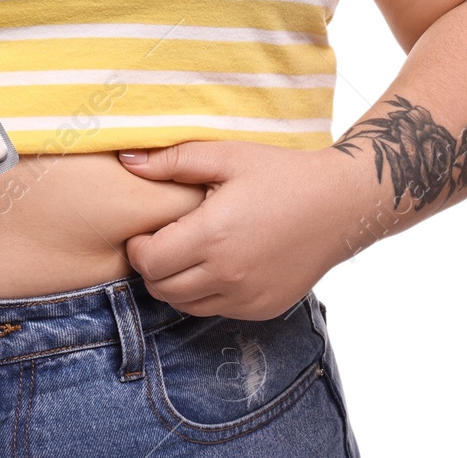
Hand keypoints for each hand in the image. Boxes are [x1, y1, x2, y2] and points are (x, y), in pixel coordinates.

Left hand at [116, 142, 360, 318]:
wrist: (339, 205)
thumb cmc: (282, 174)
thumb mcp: (228, 156)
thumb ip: (174, 160)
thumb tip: (127, 161)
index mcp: (212, 236)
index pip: (149, 262)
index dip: (138, 247)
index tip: (145, 230)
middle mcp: (227, 274)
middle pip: (162, 289)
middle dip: (151, 268)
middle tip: (161, 242)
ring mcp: (247, 297)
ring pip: (186, 306)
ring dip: (175, 285)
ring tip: (186, 253)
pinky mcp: (263, 308)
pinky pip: (217, 310)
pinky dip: (206, 294)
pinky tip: (216, 265)